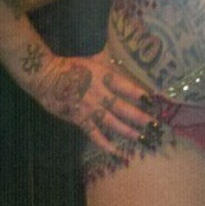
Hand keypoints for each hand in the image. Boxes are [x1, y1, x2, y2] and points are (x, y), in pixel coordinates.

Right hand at [35, 50, 159, 154]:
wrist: (47, 76)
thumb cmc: (70, 66)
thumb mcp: (94, 59)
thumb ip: (109, 61)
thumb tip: (123, 53)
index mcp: (105, 77)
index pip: (128, 87)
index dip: (141, 95)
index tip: (155, 102)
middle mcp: (101, 94)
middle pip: (124, 108)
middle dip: (141, 118)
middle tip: (156, 127)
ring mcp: (91, 109)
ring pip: (113, 123)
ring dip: (129, 132)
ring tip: (143, 139)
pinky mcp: (80, 120)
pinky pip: (95, 134)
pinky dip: (106, 144)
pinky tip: (117, 152)